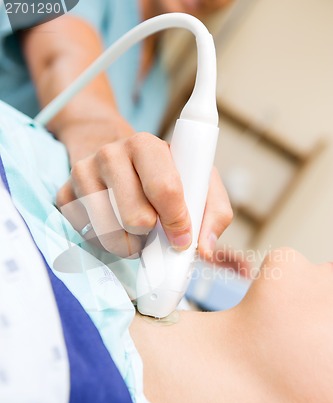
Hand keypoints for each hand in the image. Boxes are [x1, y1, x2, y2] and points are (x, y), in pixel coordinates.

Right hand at [56, 131, 232, 258]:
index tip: (182, 238)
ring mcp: (82, 174)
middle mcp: (110, 154)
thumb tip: (206, 249)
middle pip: (136, 218)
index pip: (164, 189)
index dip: (177, 221)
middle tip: (154, 229)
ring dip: (129, 243)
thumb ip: (213, 212)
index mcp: (146, 145)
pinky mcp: (64, 195)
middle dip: (151, 234)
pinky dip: (106, 242)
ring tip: (135, 229)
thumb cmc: (161, 174)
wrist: (114, 158)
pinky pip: (88, 236)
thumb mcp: (196, 182)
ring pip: (110, 234)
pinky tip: (113, 224)